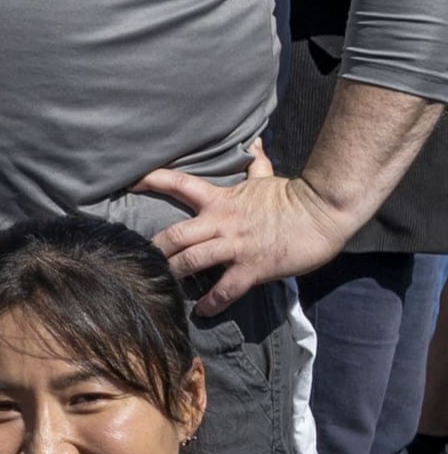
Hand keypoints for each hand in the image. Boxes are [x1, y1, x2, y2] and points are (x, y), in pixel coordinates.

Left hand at [138, 148, 347, 310]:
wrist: (324, 212)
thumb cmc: (295, 197)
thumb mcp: (267, 179)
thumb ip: (255, 165)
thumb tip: (254, 142)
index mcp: (221, 200)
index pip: (178, 183)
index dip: (152, 181)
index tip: (129, 183)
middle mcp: (221, 223)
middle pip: (175, 235)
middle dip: (155, 249)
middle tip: (140, 259)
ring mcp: (235, 246)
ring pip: (192, 261)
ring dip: (174, 275)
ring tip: (161, 286)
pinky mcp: (252, 268)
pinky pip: (225, 289)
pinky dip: (212, 302)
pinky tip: (202, 311)